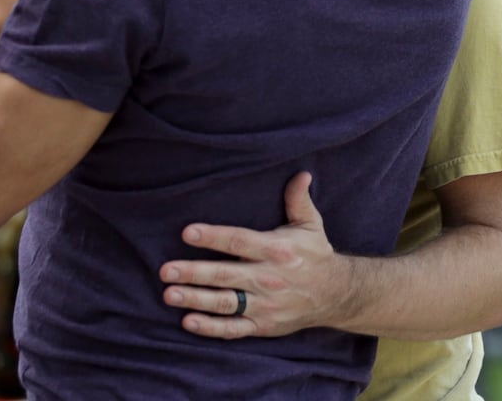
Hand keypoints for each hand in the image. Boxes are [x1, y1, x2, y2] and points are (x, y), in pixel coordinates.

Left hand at [159, 172, 349, 338]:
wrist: (336, 295)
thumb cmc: (316, 255)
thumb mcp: (311, 225)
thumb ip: (298, 200)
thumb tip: (301, 173)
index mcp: (276, 250)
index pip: (239, 242)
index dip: (213, 237)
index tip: (188, 233)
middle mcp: (268, 278)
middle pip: (226, 274)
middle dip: (194, 272)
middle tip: (166, 270)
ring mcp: (265, 304)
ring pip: (225, 303)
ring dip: (196, 299)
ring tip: (170, 294)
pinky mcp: (263, 325)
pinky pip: (233, 329)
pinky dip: (211, 328)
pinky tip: (188, 321)